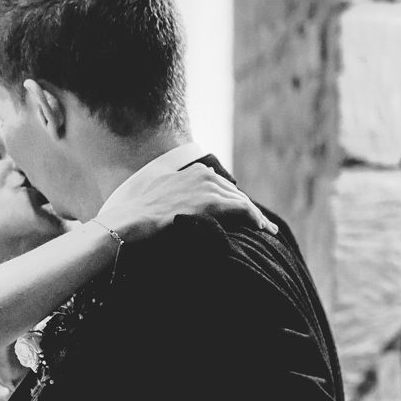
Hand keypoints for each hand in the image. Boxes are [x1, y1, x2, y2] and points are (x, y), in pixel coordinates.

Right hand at [95, 145, 276, 240]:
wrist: (134, 219)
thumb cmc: (139, 211)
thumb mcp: (157, 191)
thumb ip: (172, 188)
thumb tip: (173, 196)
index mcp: (193, 171)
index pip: (221, 185)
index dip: (233, 200)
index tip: (242, 214)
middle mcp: (204, 174)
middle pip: (234, 192)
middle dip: (248, 208)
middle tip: (261, 224)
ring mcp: (208, 186)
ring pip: (241, 200)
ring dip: (255, 215)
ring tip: (266, 229)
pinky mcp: (212, 202)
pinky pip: (242, 209)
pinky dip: (255, 218)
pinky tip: (262, 229)